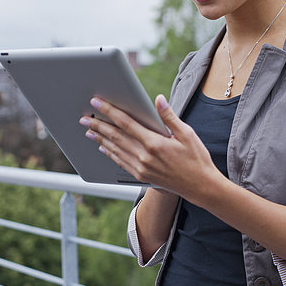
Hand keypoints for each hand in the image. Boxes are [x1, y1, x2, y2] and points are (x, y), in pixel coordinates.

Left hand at [79, 94, 220, 203]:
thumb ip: (169, 116)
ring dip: (100, 138)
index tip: (97, 103)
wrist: (200, 186)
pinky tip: (103, 147)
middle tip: (84, 117)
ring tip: (89, 130)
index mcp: (154, 143)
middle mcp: (144, 156)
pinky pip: (120, 162)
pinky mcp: (141, 176)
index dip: (110, 111)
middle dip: (98, 125)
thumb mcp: (187, 134)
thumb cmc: (196, 158)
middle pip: (116, 136)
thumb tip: (158, 99)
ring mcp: (141, 168)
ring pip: (115, 149)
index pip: (126, 123)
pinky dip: (110, 153)